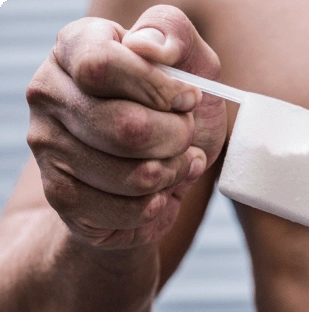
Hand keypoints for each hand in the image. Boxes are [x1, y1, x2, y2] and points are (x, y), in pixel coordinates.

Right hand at [26, 5, 226, 249]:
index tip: (190, 100)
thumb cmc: (171, 118)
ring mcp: (48, 147)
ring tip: (175, 166)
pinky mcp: (62, 196)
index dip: (158, 89)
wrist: (157, 180)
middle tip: (186, 139)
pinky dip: (157, 206)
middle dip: (175, 139)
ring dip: (171, 175)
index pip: (103, 64)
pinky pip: (127, 210)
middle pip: (127, 127)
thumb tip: (150, 45)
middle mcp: (49, 93)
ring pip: (133, 174)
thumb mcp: (192, 70)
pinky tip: (158, 194)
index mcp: (75, 49)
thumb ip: (176, 36)